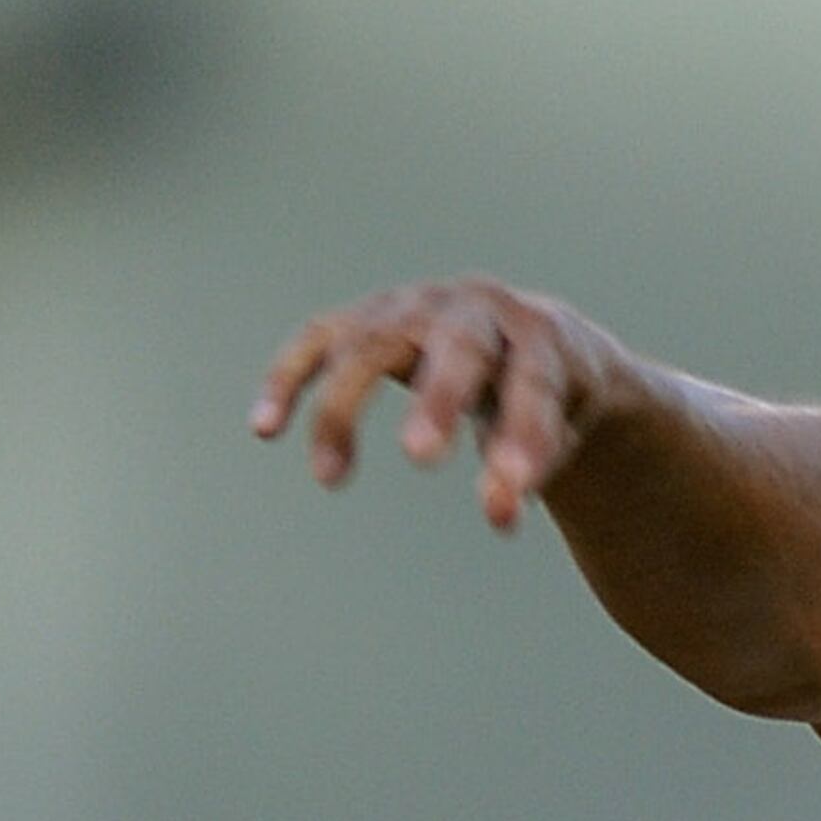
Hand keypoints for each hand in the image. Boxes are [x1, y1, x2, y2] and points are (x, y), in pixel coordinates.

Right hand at [251, 281, 613, 532]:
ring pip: (372, 341)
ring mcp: (415, 305)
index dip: (523, 434)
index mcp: (537, 334)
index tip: (511, 493)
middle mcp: (474, 306)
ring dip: (347, 407)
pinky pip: (320, 338)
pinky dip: (290, 378)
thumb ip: (525, 471)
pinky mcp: (368, 316)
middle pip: (455, 345)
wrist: (533, 338)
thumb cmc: (547, 398)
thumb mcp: (555, 436)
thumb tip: (499, 515)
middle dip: (438, 399)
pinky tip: (265, 428)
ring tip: (330, 479)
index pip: (532, 382)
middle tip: (421, 458)